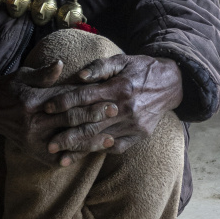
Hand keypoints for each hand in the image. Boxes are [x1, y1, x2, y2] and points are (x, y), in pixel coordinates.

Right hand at [0, 61, 118, 166]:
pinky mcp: (34, 152)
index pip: (66, 99)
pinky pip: (58, 156)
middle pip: (70, 120)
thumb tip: (61, 64)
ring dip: (90, 141)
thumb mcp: (22, 75)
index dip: (88, 98)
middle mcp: (33, 123)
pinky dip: (75, 155)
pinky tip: (91, 154)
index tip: (108, 96)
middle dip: (94, 116)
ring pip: (67, 141)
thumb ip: (44, 74)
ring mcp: (33, 141)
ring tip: (110, 139)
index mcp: (33, 101)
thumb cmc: (9, 89)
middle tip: (115, 112)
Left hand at [43, 54, 182, 163]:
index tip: (47, 108)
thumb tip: (80, 76)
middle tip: (49, 145)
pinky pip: (117, 146)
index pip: (85, 97)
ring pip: (102, 139)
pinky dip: (100, 151)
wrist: (172, 83)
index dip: (64, 102)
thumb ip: (100, 66)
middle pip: (91, 124)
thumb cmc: (141, 69)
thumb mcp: (122, 60)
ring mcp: (134, 124)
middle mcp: (126, 108)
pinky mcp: (141, 135)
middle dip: (68, 136)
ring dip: (80, 149)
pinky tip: (84, 156)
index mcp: (119, 87)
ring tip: (61, 157)